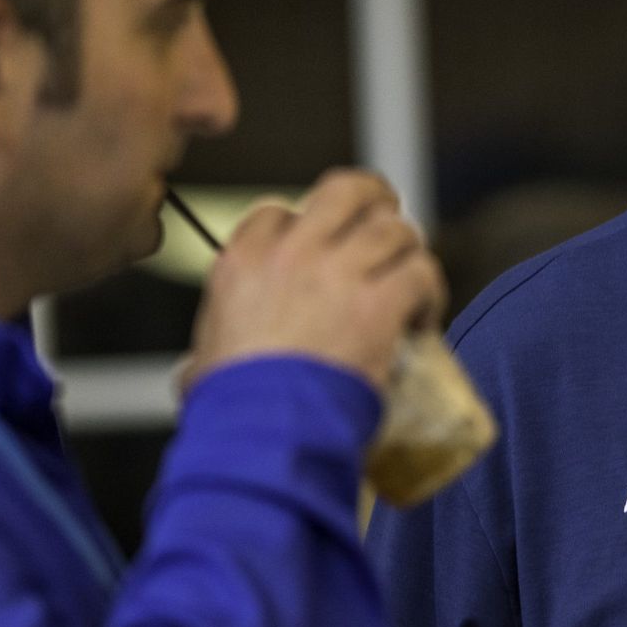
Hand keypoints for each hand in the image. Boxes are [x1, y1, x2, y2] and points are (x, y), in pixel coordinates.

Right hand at [181, 171, 445, 389]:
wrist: (265, 437)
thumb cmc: (232, 410)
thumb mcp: (202, 363)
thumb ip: (208, 349)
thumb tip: (195, 369)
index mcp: (243, 261)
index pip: (280, 212)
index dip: (308, 227)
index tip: (324, 255)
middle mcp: (291, 254)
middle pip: (347, 189)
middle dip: (375, 199)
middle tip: (388, 224)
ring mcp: (338, 273)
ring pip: (395, 228)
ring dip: (409, 253)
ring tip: (411, 282)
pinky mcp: (379, 303)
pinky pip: (420, 272)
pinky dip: (430, 292)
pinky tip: (423, 320)